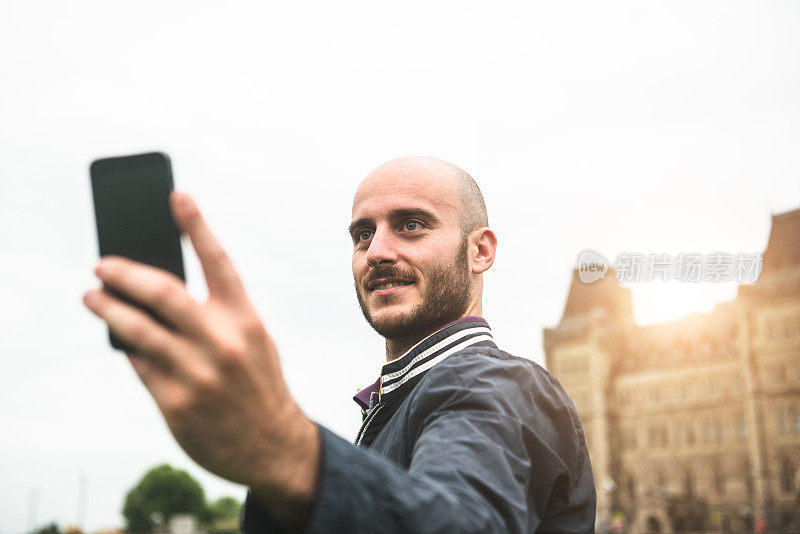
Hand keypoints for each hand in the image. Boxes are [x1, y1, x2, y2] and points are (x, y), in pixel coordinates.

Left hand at [83, 191, 318, 525]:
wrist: (274, 445)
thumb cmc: (258, 384)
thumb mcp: (253, 342)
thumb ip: (216, 316)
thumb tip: (158, 294)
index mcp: (246, 319)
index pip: (218, 261)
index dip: (197, 225)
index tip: (176, 195)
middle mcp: (223, 342)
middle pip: (163, 292)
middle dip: (125, 272)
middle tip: (102, 264)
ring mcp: (198, 374)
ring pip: (139, 329)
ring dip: (108, 308)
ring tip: (91, 296)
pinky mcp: (176, 403)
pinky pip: (140, 365)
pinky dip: (127, 348)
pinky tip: (120, 339)